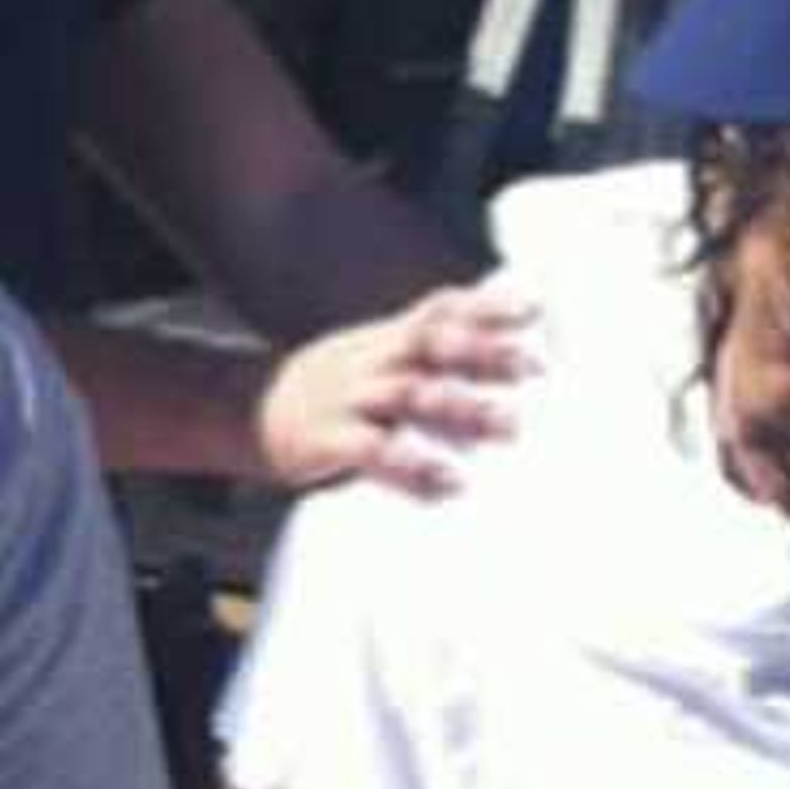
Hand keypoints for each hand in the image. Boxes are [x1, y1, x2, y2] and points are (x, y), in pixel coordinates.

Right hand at [254, 279, 537, 495]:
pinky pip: (373, 451)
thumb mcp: (382, 354)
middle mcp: (375, 360)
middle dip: (484, 351)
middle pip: (433, 344)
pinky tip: (449, 482)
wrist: (253, 410)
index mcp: (390, 339)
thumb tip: (508, 348)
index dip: (487, 306)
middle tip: (535, 366)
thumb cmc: (341, 390)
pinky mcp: (329, 440)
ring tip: (509, 425)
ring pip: (410, 394)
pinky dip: (412, 466)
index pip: (442, 311)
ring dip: (462, 408)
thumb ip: (434, 349)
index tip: (536, 308)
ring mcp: (351, 398)